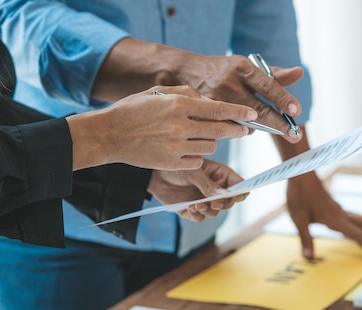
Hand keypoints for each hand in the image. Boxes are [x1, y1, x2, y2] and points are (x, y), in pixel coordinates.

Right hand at [92, 38, 303, 141]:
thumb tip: (210, 102)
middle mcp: (180, 126)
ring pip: (210, 147)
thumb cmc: (135, 110)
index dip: (238, 113)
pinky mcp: (172, 163)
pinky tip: (182, 150)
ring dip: (209, 143)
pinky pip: (196, 161)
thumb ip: (187, 95)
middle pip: (220, 131)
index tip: (252, 114)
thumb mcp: (159, 93)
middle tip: (243, 130)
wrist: (109, 134)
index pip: (218, 109)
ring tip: (195, 137)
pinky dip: (195, 156)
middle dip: (234, 130)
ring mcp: (176, 147)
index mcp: (179, 105)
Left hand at [147, 159, 247, 221]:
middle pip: (229, 202)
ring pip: (215, 211)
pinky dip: (197, 215)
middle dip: (223, 204)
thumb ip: (207, 183)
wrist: (154, 175)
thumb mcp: (192, 172)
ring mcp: (204, 200)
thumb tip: (222, 193)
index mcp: (220, 175)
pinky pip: (200, 218)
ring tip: (196, 205)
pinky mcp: (192, 210)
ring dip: (208, 210)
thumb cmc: (175, 166)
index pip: (239, 185)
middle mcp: (215, 189)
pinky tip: (189, 207)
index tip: (236, 197)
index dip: (241, 192)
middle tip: (213, 203)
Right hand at [171, 53, 304, 141]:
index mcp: (242, 68)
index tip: (296, 111)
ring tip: (260, 124)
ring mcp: (216, 100)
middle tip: (295, 135)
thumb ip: (274, 73)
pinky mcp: (206, 115)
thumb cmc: (224, 70)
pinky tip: (238, 123)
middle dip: (278, 125)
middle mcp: (229, 84)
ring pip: (244, 124)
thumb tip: (299, 72)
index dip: (282, 99)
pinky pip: (229, 129)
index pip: (267, 86)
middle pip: (258, 110)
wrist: (186, 72)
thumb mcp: (246, 67)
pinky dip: (238, 129)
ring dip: (256, 127)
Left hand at [286, 172, 361, 260]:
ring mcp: (340, 210)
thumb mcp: (298, 218)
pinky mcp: (336, 208)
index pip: (358, 235)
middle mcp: (342, 214)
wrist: (301, 173)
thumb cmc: (298, 194)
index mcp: (335, 218)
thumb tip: (309, 258)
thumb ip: (305, 238)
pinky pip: (356, 220)